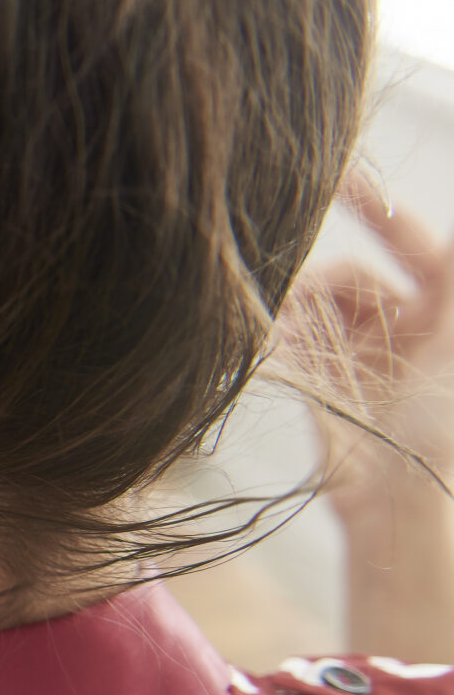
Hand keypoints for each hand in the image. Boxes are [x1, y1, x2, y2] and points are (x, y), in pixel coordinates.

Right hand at [293, 175, 452, 515]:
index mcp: (447, 318)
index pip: (420, 247)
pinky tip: (260, 336)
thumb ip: (453, 280)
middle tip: (292, 285)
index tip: (337, 183)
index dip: (382, 213)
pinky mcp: (322, 390)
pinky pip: (291, 345)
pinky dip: (275, 337)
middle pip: (355, 278)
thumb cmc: (446, 431)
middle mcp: (406, 334)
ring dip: (295, 309)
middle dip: (326, 278)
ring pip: (317, 308)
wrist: (403, 511)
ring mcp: (362, 361)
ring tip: (275, 322)